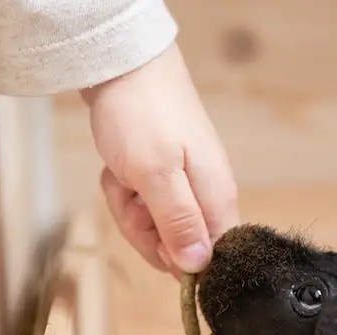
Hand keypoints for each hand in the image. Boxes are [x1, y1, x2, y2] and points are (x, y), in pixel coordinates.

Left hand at [82, 43, 237, 277]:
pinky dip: (123, 191)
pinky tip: (119, 170)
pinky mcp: (162, 179)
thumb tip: (199, 267)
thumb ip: (179, 223)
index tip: (154, 240)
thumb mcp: (156, 175)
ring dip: (129, 209)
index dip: (179, 261)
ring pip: (154, 228)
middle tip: (133, 198)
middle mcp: (206, 199)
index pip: (212, 260)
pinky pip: (141, 206)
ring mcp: (183, 188)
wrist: (124, 64)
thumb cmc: (142, 114)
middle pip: (178, 248)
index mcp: (217, 201)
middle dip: (144, 231)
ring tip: (124, 178)